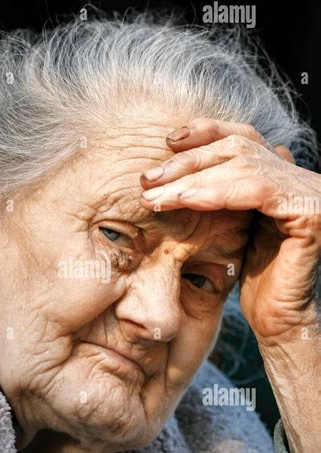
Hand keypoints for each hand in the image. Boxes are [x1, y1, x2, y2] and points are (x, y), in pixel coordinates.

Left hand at [140, 118, 319, 452]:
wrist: (276, 319)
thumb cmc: (247, 278)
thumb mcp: (226, 225)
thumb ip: (215, 192)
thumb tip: (178, 161)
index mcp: (283, 175)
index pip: (243, 138)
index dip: (206, 132)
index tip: (167, 141)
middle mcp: (300, 177)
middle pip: (240, 147)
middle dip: (188, 159)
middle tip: (148, 177)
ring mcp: (309, 191)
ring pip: (244, 164)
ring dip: (191, 178)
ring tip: (156, 195)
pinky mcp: (310, 211)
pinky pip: (257, 189)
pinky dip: (216, 191)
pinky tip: (185, 200)